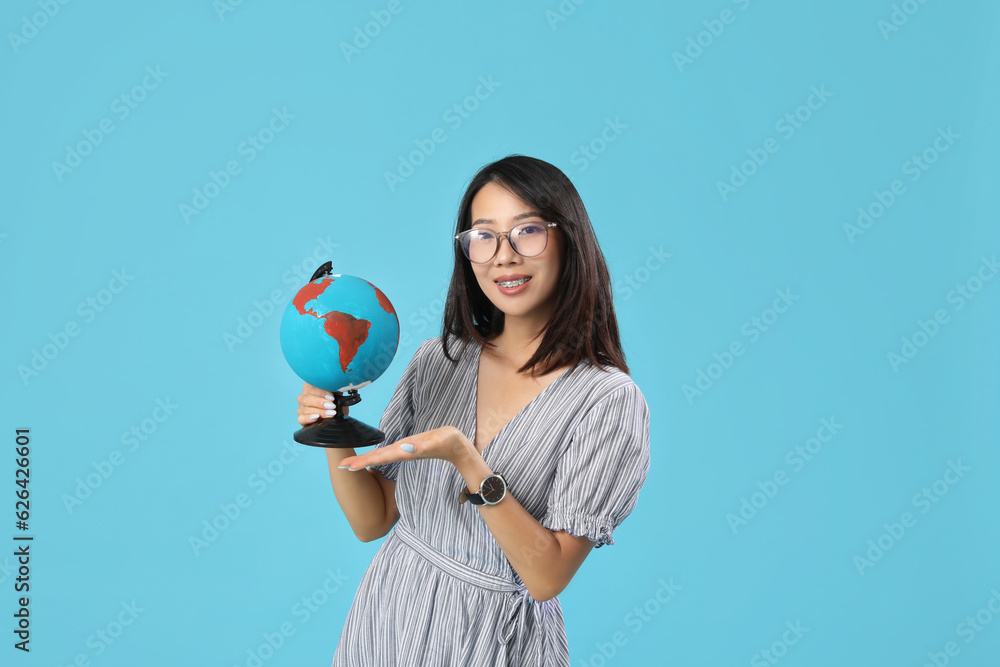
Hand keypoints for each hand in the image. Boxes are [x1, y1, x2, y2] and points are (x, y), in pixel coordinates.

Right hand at [295, 382, 348, 424]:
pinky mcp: (301, 419)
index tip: (332, 397)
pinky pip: (301, 418)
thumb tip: (340, 385)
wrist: (334, 418)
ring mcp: (301, 408)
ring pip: (305, 409)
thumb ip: (336, 390)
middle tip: (332, 406)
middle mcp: (303, 397)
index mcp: (310, 388)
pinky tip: (316, 417)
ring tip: (330, 414)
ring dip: (320, 411)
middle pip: (307, 398)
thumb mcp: (337, 396)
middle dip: (320, 402)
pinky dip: (309, 418)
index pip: (311, 387)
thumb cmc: (334, 404)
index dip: (321, 392)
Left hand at [337, 426, 473, 470]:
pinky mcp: (409, 448)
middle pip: (377, 458)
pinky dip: (377, 455)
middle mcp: (402, 452)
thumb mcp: (436, 442)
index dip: (364, 461)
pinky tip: (370, 458)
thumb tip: (404, 448)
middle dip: (360, 462)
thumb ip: (422, 447)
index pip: (380, 457)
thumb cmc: (449, 442)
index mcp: (405, 451)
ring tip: (350, 463)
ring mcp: (405, 450)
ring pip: (382, 455)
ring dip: (366, 459)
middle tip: (341, 466)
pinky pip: (389, 452)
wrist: (459, 448)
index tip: (347, 466)